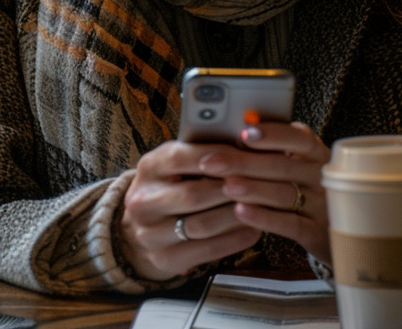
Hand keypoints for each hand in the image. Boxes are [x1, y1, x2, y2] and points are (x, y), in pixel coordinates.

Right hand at [119, 139, 262, 280]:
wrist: (141, 226)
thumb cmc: (170, 184)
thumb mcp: (175, 163)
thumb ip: (200, 152)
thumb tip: (242, 142)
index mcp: (148, 168)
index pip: (180, 159)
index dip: (215, 156)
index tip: (244, 154)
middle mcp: (143, 202)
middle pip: (193, 195)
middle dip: (230, 189)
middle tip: (260, 183)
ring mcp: (151, 234)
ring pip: (203, 225)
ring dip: (236, 215)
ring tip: (260, 206)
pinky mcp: (164, 259)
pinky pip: (206, 251)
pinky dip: (234, 240)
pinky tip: (253, 229)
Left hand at [197, 121, 331, 265]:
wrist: (340, 232)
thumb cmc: (303, 189)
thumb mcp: (296, 165)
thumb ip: (270, 151)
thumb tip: (236, 131)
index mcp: (315, 153)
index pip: (298, 137)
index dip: (271, 134)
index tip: (244, 132)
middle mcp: (322, 176)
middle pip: (283, 166)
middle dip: (243, 162)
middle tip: (211, 162)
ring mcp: (323, 205)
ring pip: (285, 194)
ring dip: (252, 189)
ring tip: (225, 186)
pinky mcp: (318, 234)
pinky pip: (290, 224)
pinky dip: (264, 217)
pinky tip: (241, 212)